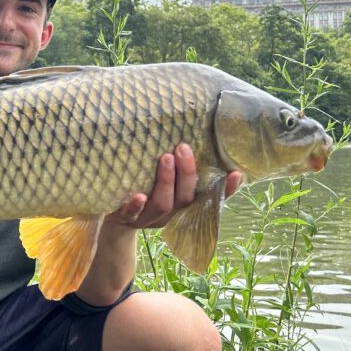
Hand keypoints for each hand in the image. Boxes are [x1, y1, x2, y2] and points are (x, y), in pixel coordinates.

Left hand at [105, 144, 241, 228]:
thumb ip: (179, 166)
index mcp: (184, 204)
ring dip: (167, 181)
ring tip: (166, 158)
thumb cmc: (146, 190)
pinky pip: (132, 215)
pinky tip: (138, 195)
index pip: (211, 199)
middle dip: (187, 173)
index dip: (226, 190)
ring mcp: (149, 218)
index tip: (235, 173)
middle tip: (183, 148)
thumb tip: (193, 130)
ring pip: (163, 204)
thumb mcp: (166, 181)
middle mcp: (171, 214)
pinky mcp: (127, 219)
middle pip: (186, 197)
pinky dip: (136, 205)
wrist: (115, 220)